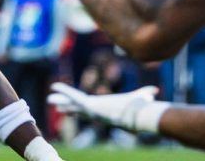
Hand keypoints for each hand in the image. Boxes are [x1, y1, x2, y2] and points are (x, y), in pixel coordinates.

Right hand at [48, 83, 164, 133]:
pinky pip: (75, 98)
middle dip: (65, 105)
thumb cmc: (137, 108)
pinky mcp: (90, 106)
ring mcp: (91, 109)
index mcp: (102, 108)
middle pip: (76, 107)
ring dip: (61, 100)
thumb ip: (145, 94)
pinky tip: (55, 89)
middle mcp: (95, 110)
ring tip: (49, 99)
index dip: (78, 105)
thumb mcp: (139, 98)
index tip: (69, 106)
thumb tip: (154, 92)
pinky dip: (65, 92)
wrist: (136, 115)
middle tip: (54, 103)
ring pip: (73, 103)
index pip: (87, 106)